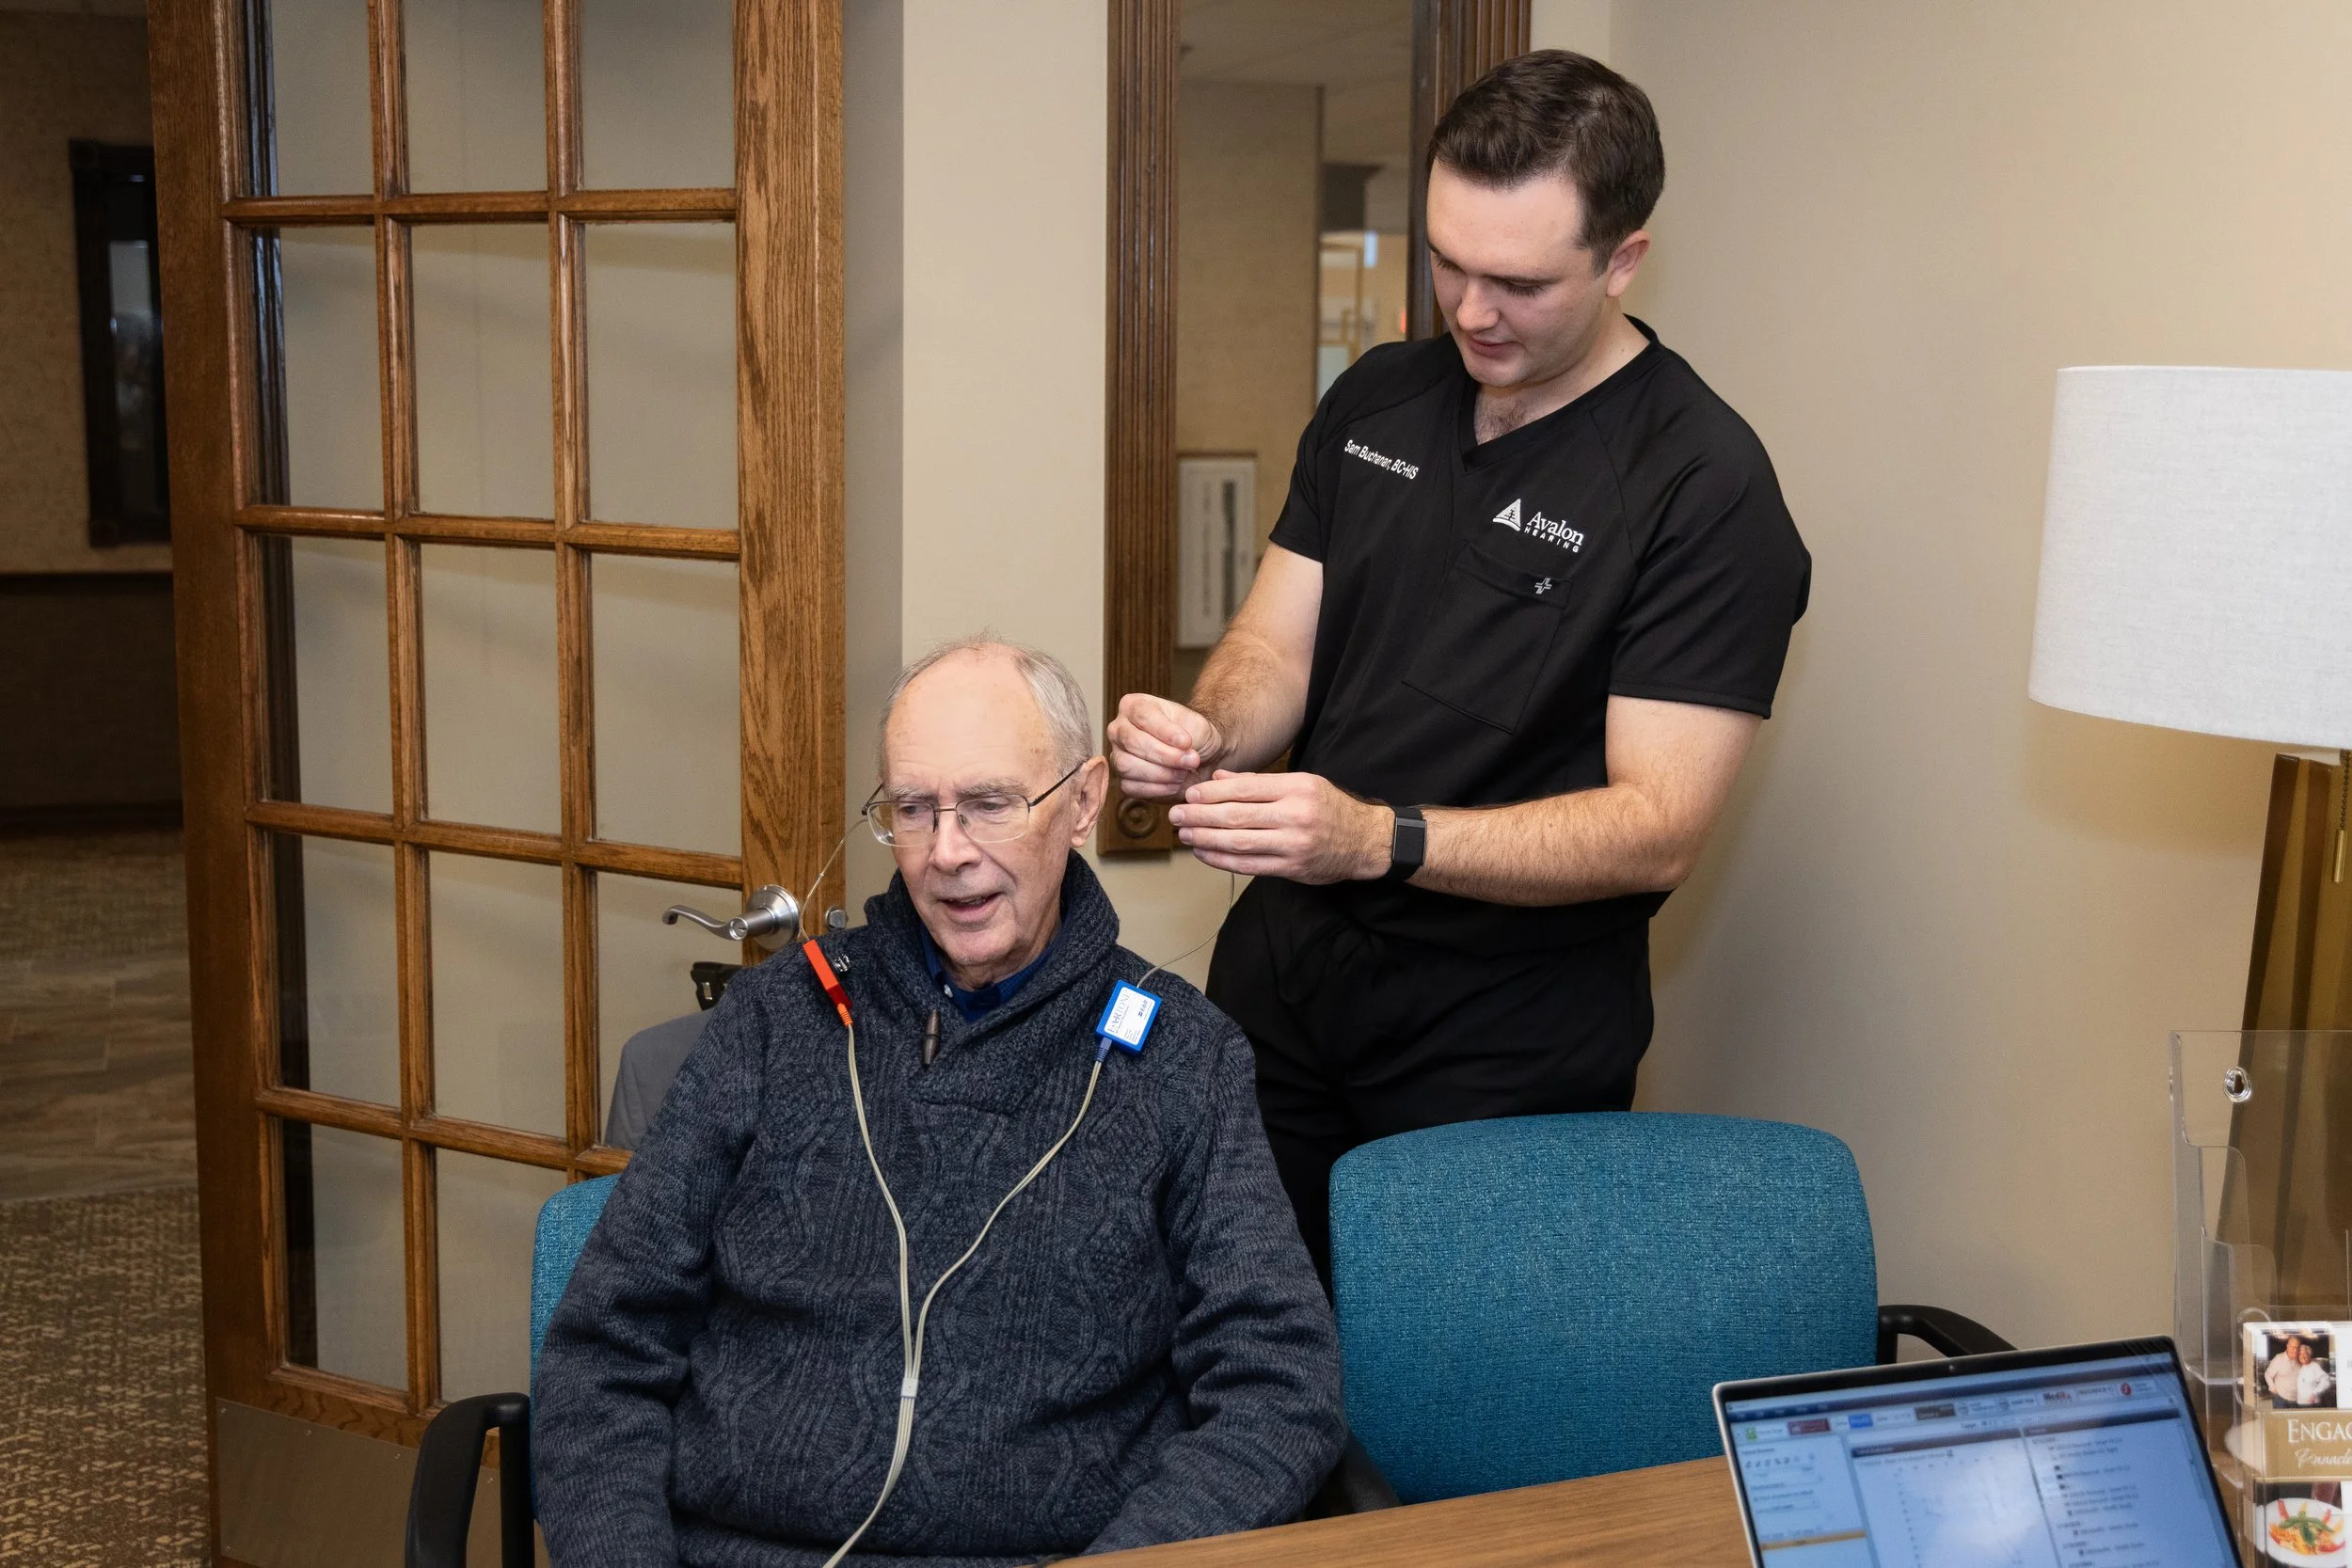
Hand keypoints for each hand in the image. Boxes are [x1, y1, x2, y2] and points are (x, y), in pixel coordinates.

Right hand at [1108, 693, 1224, 799]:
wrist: (1200, 756)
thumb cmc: (1194, 735)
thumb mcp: (1197, 726)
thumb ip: (1188, 735)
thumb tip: (1181, 753)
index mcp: (1133, 706)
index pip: (1143, 716)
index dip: (1165, 732)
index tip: (1187, 742)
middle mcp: (1119, 729)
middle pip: (1132, 742)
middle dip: (1165, 755)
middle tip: (1191, 761)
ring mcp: (1117, 755)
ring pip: (1127, 765)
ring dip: (1161, 773)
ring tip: (1183, 772)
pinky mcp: (1123, 780)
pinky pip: (1131, 786)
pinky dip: (1157, 788)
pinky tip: (1175, 783)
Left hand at [1167, 771, 1391, 883]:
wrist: (1366, 841)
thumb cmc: (1330, 808)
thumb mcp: (1302, 784)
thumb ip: (1259, 783)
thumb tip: (1219, 778)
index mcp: (1296, 788)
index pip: (1244, 789)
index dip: (1211, 792)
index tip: (1190, 794)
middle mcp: (1295, 815)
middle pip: (1236, 815)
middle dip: (1200, 815)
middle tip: (1176, 814)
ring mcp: (1293, 844)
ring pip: (1239, 842)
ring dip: (1205, 838)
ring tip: (1184, 834)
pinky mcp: (1292, 868)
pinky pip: (1249, 865)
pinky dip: (1222, 860)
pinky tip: (1204, 853)